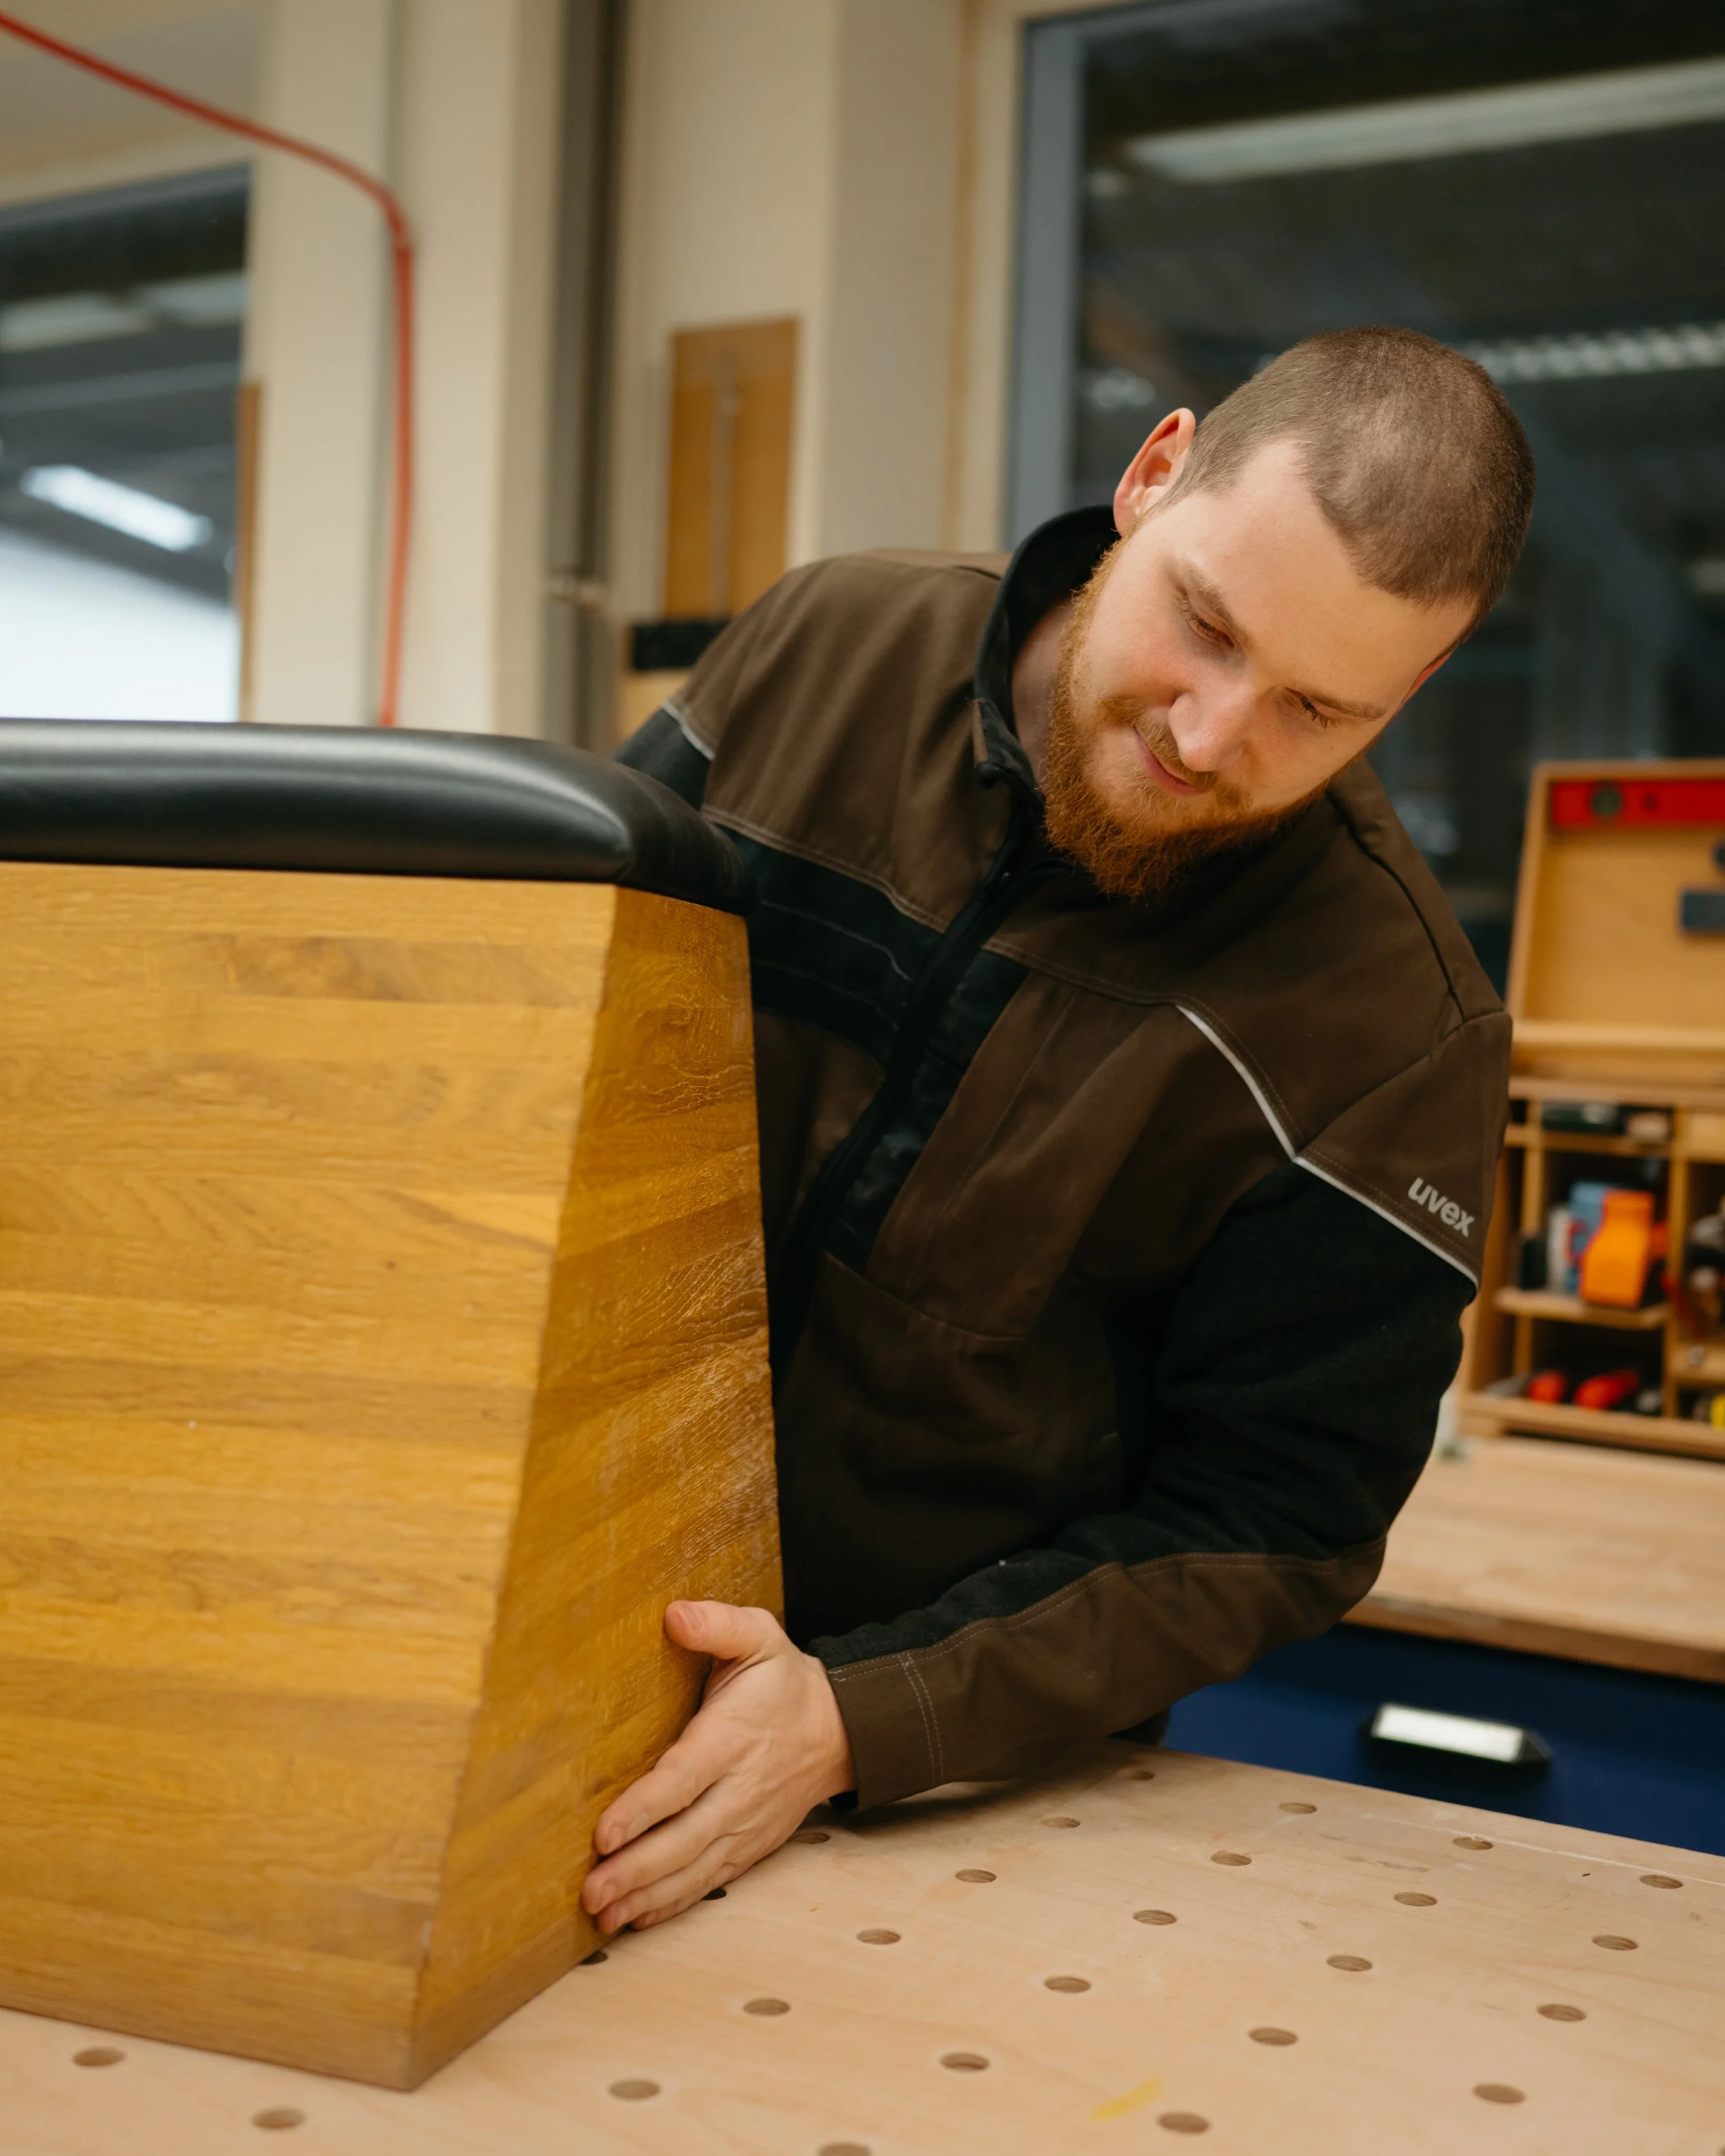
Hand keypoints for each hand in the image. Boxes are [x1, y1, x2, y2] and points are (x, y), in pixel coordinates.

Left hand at [580, 1599, 855, 1933]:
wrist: (838, 1730)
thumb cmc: (785, 1681)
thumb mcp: (758, 1637)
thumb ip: (718, 1624)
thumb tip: (675, 1614)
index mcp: (732, 1737)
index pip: (683, 1779)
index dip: (643, 1809)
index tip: (604, 1833)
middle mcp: (738, 1789)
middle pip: (684, 1838)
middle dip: (635, 1869)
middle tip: (591, 1891)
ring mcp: (745, 1824)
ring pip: (693, 1868)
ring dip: (646, 1894)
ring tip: (603, 1915)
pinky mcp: (748, 1845)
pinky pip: (709, 1880)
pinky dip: (673, 1903)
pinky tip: (637, 1916)